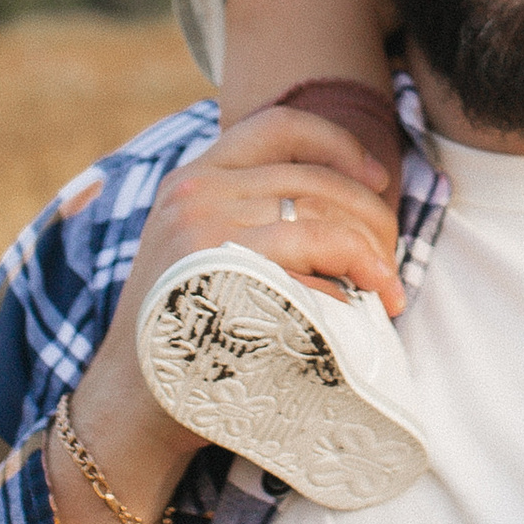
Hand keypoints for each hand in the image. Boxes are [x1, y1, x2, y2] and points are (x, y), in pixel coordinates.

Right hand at [57, 107, 404, 523]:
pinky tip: (355, 318)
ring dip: (372, 260)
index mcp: (194, 176)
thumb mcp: (195, 241)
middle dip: (374, 219)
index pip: (281, 125)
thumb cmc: (182, 323)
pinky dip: (347, 297)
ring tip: (388, 293)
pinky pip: (314, 279)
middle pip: (318, 181)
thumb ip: (245, 206)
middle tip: (391, 261)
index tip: (379, 179)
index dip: (342, 144)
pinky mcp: (228, 284)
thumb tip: (348, 196)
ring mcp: (209, 238)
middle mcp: (198, 195)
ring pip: (325, 226)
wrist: (131, 398)